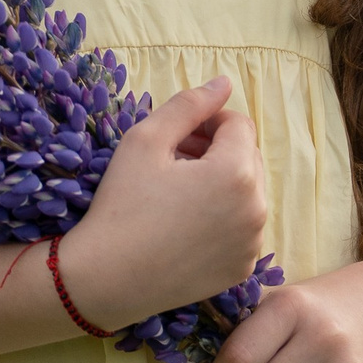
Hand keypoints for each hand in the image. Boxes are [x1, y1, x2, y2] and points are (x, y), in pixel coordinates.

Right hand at [62, 76, 269, 331]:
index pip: (238, 124)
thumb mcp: (146, 140)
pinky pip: (241, 228)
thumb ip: (189, 105)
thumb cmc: (121, 205)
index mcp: (238, 172)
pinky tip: (183, 225)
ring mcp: (252, 243)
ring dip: (220, 184)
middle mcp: (257, 208)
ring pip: (246, 194)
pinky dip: (221, 219)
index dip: (207, 123)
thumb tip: (223, 83)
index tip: (175, 138)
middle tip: (172, 162)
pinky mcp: (241, 269)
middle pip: (247, 158)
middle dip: (215, 152)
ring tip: (176, 193)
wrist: (105, 279)